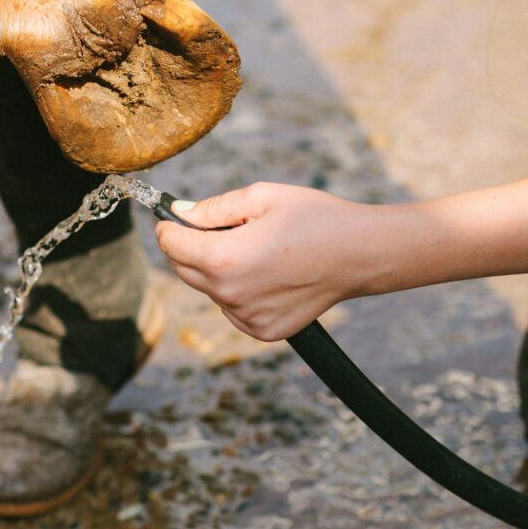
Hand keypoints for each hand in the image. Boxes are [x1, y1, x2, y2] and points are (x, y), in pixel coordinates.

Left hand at [154, 183, 380, 341]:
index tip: (174, 218)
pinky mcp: (263, 331)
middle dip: (191, 248)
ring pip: (210, 290)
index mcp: (224, 258)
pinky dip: (240, 293)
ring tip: (257, 251)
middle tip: (222, 230)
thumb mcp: (261, 197)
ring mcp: (246, 317)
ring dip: (218, 271)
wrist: (359, 254)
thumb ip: (214, 207)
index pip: (171, 244)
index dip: (169, 227)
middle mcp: (229, 294)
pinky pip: (233, 309)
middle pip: (184, 270)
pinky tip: (269, 275)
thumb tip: (180, 213)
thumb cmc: (314, 218)